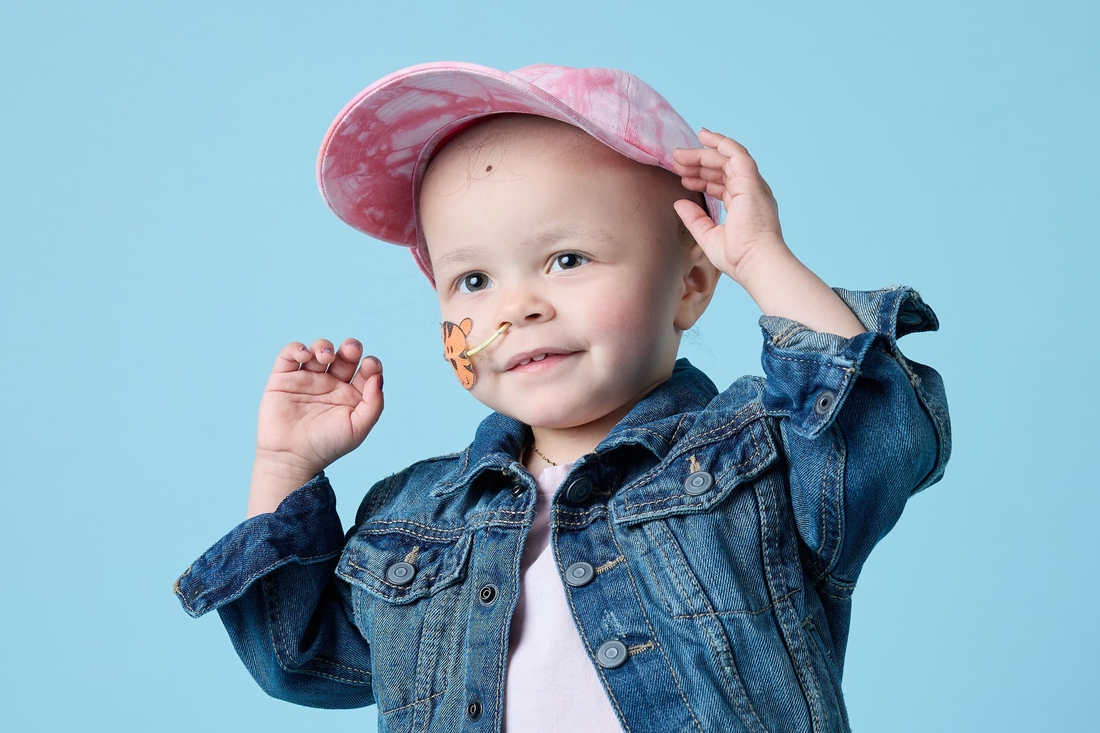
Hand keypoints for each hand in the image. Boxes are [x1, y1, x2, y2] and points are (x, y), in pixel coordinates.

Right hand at [254, 338, 383, 477]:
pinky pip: (290, 355)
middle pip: (344, 355)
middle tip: (351, 350)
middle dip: (351, 347)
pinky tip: (305, 356)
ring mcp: (307, 379)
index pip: (365, 370)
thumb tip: (378, 377)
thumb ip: (374, 403)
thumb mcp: (358, 428)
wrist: (291, 457)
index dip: (371, 363)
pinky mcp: (283, 378)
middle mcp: (330, 384)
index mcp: (351, 394)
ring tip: (326, 356)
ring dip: (324, 346)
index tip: (370, 366)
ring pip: (319, 350)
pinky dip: (297, 349)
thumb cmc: (326, 446)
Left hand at [671, 128, 786, 282]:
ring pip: (725, 159)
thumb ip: (694, 219)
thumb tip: (678, 203)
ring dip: (702, 154)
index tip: (683, 178)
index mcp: (743, 206)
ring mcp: (752, 185)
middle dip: (698, 164)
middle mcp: (750, 193)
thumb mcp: (708, 236)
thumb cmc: (738, 257)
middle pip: (722, 170)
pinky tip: (703, 136)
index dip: (702, 179)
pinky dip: (720, 142)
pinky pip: (736, 153)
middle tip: (675, 161)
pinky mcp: (750, 181)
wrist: (756, 262)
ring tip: (679, 155)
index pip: (722, 185)